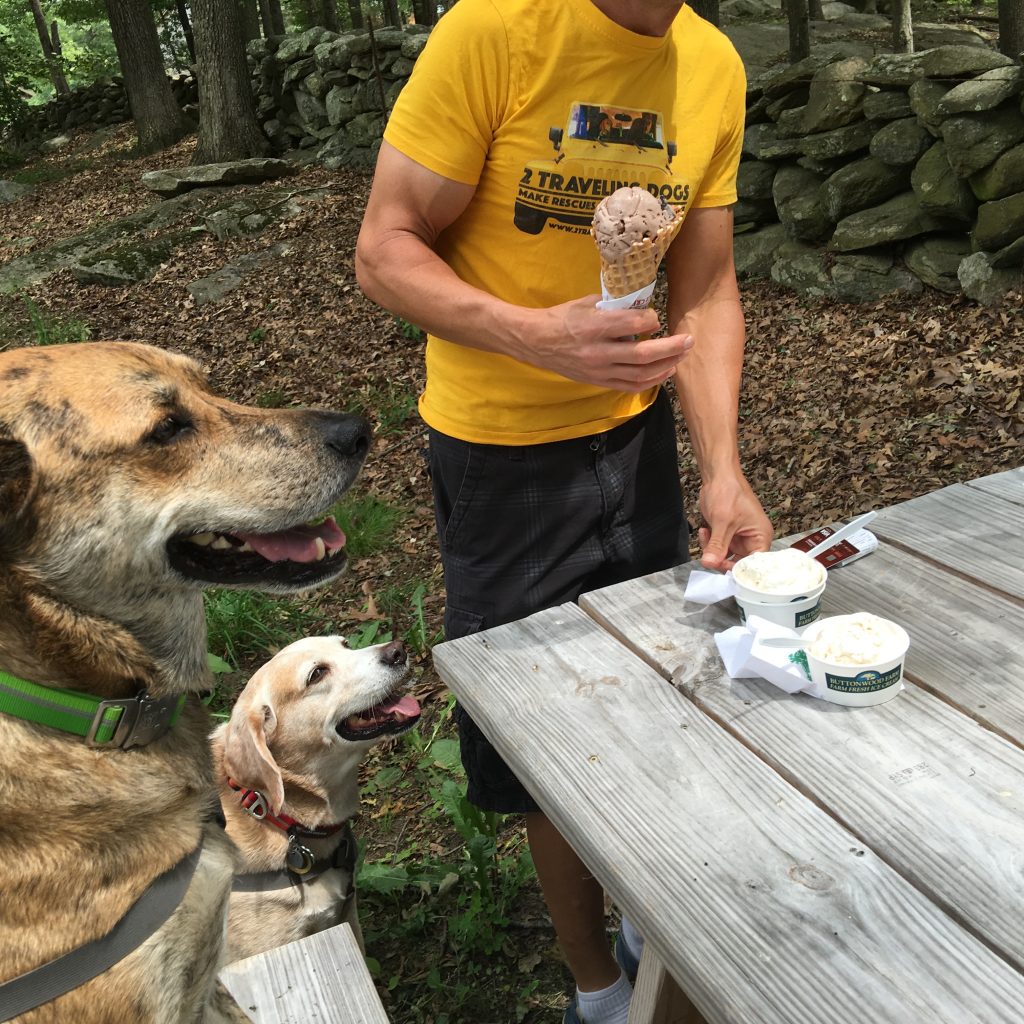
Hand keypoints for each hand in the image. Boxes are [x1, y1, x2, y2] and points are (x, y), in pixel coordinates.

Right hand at [526, 295, 693, 392]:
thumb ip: (616, 307)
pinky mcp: (599, 382)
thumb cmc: (562, 318)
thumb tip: (642, 306)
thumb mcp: (587, 303)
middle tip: (689, 340)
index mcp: (595, 327)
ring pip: (641, 374)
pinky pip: (631, 385)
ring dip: (666, 366)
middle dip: (672, 347)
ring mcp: (599, 370)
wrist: (537, 342)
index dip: (652, 319)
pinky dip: (651, 380)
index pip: (635, 324)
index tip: (656, 317)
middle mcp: (598, 352)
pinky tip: (664, 372)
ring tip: (681, 356)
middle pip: (644, 354)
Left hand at [697, 473, 772, 570]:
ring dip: (713, 549)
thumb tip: (710, 563)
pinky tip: (704, 531)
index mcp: (761, 537)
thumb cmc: (729, 492)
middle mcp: (753, 539)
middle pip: (739, 563)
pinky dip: (710, 543)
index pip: (754, 565)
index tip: (722, 569)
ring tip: (706, 535)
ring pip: (726, 555)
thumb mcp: (722, 522)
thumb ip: (717, 545)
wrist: (718, 476)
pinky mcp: (728, 533)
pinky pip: (719, 546)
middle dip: (721, 558)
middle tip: (709, 555)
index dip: (739, 570)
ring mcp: (740, 537)